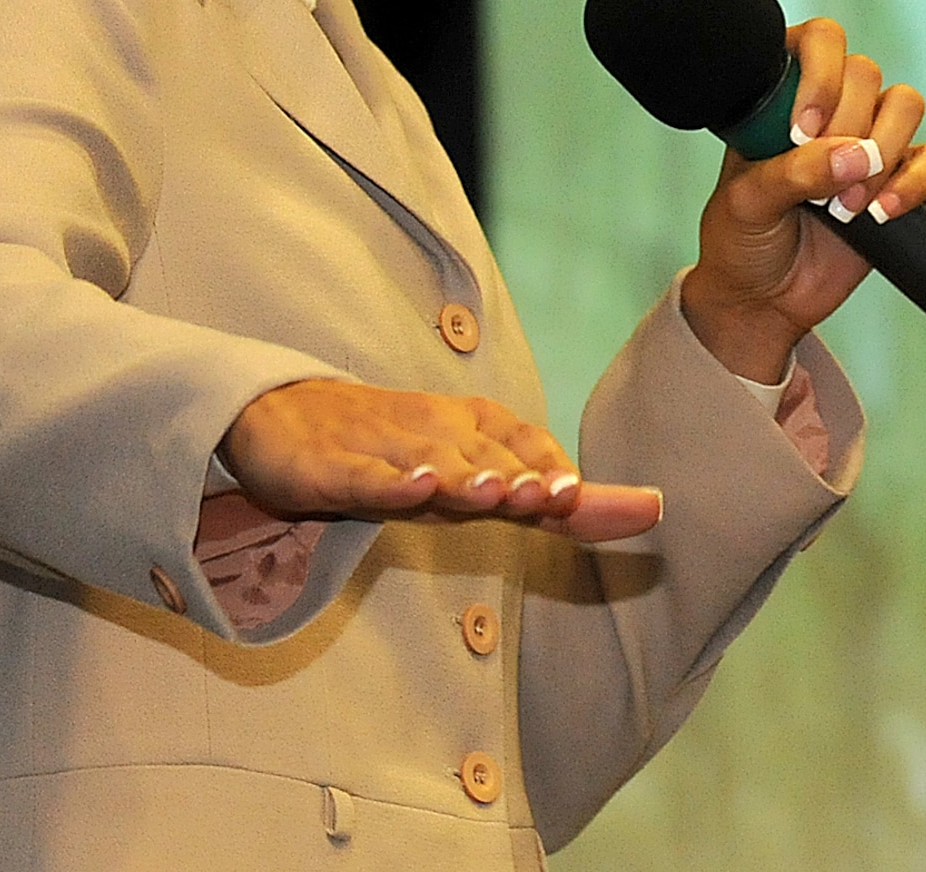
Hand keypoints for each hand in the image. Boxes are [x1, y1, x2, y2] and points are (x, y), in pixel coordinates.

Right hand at [220, 379, 661, 541]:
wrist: (274, 417)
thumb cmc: (389, 451)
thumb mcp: (470, 477)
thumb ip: (548, 495)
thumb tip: (651, 509)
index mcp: (467, 428)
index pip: (522, 442)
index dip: (556, 467)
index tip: (596, 497)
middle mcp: (430, 430)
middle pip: (484, 455)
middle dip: (524, 475)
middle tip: (563, 494)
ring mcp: (379, 446)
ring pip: (430, 461)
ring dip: (467, 475)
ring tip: (502, 492)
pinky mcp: (329, 466)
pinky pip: (364, 476)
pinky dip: (391, 481)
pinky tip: (417, 487)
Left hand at [681, 17, 925, 380]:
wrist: (763, 298)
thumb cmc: (740, 237)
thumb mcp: (748, 201)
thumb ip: (795, 172)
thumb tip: (855, 155)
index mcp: (779, 94)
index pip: (816, 41)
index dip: (820, 74)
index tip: (803, 130)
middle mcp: (826, 105)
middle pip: (866, 72)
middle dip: (849, 127)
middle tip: (820, 181)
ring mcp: (864, 138)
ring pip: (905, 104)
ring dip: (883, 153)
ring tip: (847, 205)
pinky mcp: (897, 177)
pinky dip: (915, 183)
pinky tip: (881, 213)